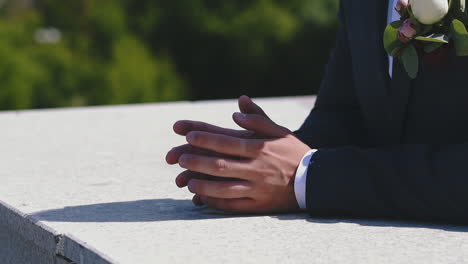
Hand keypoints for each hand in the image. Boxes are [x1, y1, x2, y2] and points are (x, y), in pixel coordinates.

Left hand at [166, 96, 310, 212]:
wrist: (315, 180)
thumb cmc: (293, 152)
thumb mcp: (279, 130)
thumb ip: (258, 117)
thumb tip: (237, 105)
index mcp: (259, 147)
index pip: (226, 142)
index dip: (205, 138)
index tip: (186, 134)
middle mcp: (256, 168)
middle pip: (220, 165)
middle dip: (197, 161)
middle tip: (179, 158)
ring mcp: (257, 188)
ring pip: (224, 188)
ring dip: (203, 184)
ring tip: (186, 181)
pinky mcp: (259, 204)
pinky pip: (233, 205)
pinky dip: (216, 202)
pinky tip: (203, 198)